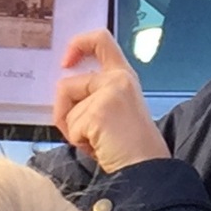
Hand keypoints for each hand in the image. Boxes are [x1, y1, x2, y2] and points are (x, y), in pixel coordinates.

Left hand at [53, 31, 171, 173]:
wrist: (147, 171)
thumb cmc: (130, 148)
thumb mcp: (114, 110)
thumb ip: (94, 95)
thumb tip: (63, 96)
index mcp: (123, 76)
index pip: (100, 39)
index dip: (77, 45)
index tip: (66, 62)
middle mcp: (118, 79)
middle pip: (66, 84)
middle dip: (64, 111)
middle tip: (84, 133)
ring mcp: (109, 93)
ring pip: (65, 107)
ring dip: (73, 130)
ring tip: (99, 142)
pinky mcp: (99, 111)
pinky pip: (71, 125)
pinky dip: (79, 142)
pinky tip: (99, 147)